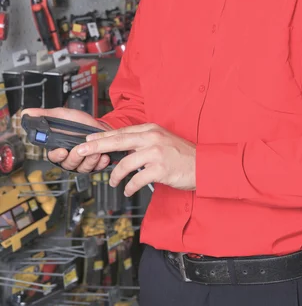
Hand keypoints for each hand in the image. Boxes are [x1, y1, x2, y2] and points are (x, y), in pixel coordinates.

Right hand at [22, 107, 111, 172]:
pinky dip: (100, 164)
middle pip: (68, 164)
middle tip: (82, 148)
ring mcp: (81, 162)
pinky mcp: (94, 164)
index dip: (57, 156)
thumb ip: (45, 115)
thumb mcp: (62, 115)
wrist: (98, 125)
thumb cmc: (79, 122)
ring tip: (97, 152)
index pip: (54, 157)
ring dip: (90, 161)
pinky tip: (104, 157)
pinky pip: (96, 168)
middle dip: (76, 157)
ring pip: (82, 168)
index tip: (62, 151)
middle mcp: (69, 157)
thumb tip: (27, 112)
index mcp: (59, 147)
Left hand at [76, 123, 195, 195]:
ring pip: (125, 163)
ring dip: (115, 175)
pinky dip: (129, 186)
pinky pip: (137, 179)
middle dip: (96, 146)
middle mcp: (152, 138)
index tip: (87, 139)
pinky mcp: (160, 169)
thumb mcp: (161, 140)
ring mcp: (156, 153)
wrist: (203, 165)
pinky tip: (127, 190)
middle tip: (80, 151)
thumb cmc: (181, 154)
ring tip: (113, 182)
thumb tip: (121, 148)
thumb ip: (143, 141)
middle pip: (117, 141)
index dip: (102, 136)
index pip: (121, 132)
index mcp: (150, 129)